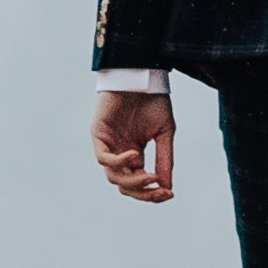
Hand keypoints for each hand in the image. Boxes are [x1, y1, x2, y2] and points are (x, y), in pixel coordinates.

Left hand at [92, 89, 175, 203]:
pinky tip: (136, 156)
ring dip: (133, 182)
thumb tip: (167, 188)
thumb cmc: (153, 100)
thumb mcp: (164, 132)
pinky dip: (119, 162)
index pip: (138, 183)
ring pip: (113, 177)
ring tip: (151, 177)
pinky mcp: (98, 134)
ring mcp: (107, 145)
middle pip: (125, 186)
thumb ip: (164, 159)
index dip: (152, 192)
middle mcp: (118, 153)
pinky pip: (103, 158)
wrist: (141, 74)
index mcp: (134, 154)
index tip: (169, 193)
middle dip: (143, 192)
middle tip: (161, 190)